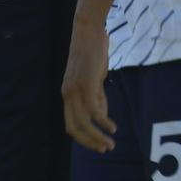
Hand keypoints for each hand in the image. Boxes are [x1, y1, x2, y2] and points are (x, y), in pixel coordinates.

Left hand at [61, 23, 115, 152]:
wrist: (89, 31)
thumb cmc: (93, 53)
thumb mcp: (93, 78)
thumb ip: (97, 96)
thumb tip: (101, 116)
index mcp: (67, 94)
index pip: (71, 124)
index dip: (84, 138)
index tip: (98, 145)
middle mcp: (68, 94)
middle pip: (74, 128)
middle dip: (90, 142)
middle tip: (105, 149)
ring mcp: (76, 90)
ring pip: (84, 123)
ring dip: (98, 136)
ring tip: (110, 143)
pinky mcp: (86, 84)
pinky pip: (94, 111)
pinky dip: (103, 122)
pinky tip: (112, 127)